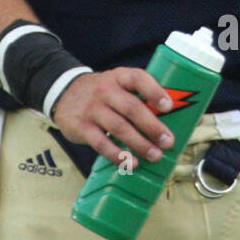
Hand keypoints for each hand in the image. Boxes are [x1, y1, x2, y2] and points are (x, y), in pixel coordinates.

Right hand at [52, 67, 174, 169]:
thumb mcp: (117, 84)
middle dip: (152, 126)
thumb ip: (139, 96)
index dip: (154, 91)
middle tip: (168, 141)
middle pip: (131, 107)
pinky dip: (118, 155)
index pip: (138, 78)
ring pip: (119, 127)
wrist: (63, 93)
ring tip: (155, 155)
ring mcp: (92, 109)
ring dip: (139, 143)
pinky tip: (131, 163)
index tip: (168, 106)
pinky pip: (101, 143)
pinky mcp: (82, 127)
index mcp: (118, 77)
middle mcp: (105, 90)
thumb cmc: (102, 93)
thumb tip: (176, 117)